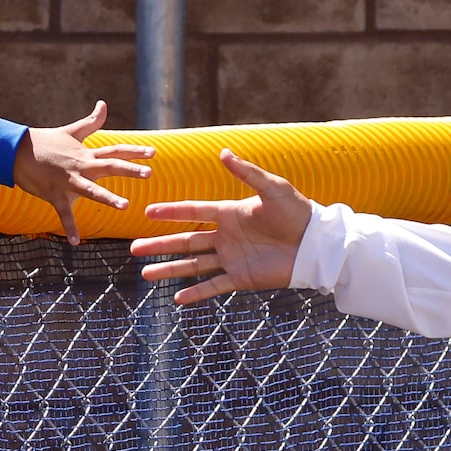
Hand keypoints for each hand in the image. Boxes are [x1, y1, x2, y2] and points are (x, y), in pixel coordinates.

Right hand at [13, 102, 156, 242]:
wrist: (17, 151)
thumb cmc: (45, 142)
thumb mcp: (71, 131)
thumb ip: (91, 122)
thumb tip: (104, 104)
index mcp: (86, 154)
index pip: (114, 151)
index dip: (134, 151)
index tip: (153, 153)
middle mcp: (81, 167)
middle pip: (109, 166)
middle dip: (129, 170)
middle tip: (149, 173)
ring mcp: (68, 181)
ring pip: (91, 190)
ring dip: (108, 198)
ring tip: (126, 206)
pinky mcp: (55, 194)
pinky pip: (64, 214)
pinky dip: (70, 228)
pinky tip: (76, 242)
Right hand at [131, 149, 316, 304]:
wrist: (316, 243)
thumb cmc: (298, 212)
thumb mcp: (273, 188)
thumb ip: (247, 173)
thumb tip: (224, 152)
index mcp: (229, 214)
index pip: (193, 212)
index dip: (171, 212)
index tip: (148, 213)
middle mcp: (226, 237)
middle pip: (185, 241)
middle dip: (160, 245)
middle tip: (134, 249)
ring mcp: (231, 258)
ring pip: (193, 265)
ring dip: (170, 269)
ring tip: (146, 274)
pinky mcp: (242, 278)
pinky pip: (214, 286)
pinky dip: (196, 293)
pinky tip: (177, 298)